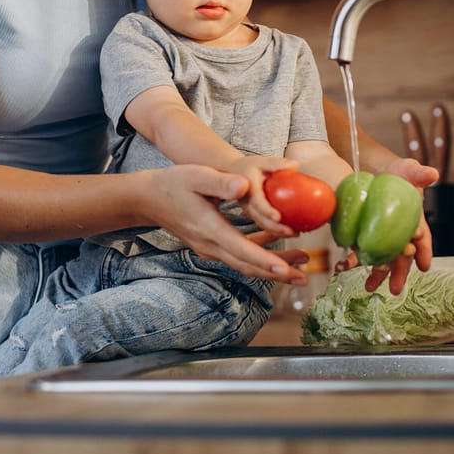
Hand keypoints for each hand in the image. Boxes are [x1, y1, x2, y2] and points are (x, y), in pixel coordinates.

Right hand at [144, 164, 308, 284]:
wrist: (149, 199)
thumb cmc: (174, 183)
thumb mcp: (196, 176)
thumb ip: (221, 182)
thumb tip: (244, 186)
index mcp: (209, 228)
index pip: (241, 250)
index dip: (265, 260)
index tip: (285, 269)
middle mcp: (211, 245)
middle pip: (248, 265)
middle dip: (277, 272)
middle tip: (304, 276)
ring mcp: (210, 248)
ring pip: (246, 263)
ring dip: (272, 265)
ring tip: (300, 264)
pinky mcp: (212, 245)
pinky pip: (239, 254)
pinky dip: (259, 252)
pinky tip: (276, 241)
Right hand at [228, 154, 298, 235]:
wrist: (231, 174)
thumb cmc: (249, 167)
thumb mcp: (261, 162)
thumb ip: (275, 163)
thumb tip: (295, 165)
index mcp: (247, 189)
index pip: (256, 202)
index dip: (266, 210)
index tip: (278, 217)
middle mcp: (246, 203)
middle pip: (259, 219)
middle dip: (275, 228)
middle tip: (293, 232)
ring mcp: (248, 211)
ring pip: (262, 225)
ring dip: (277, 232)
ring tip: (295, 233)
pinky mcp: (251, 216)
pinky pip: (263, 225)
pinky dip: (275, 230)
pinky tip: (289, 232)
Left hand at [363, 156, 436, 294]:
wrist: (375, 173)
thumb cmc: (398, 175)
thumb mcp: (408, 171)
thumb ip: (418, 174)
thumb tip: (433, 174)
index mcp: (415, 222)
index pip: (423, 239)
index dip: (424, 252)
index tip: (424, 266)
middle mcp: (401, 234)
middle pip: (402, 257)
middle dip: (399, 273)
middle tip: (395, 289)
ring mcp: (383, 238)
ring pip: (382, 259)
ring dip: (376, 274)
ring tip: (369, 287)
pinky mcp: (365, 236)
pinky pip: (361, 251)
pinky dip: (353, 260)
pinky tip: (344, 267)